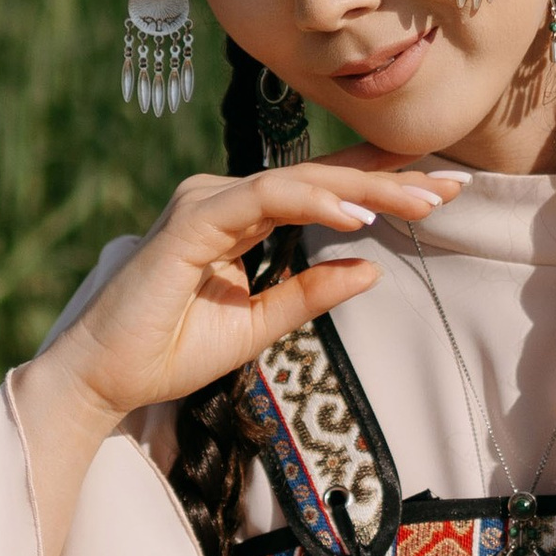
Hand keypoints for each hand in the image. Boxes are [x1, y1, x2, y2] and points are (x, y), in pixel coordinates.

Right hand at [10, 150, 460, 555]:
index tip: (440, 189)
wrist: (104, 379)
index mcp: (240, 216)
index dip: (381, 184)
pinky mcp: (191, 221)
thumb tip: (371, 268)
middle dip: (389, 178)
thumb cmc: (170, 351)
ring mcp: (205, 202)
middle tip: (450, 184)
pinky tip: (357, 215)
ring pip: (299, 179)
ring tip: (420, 201)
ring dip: (364, 187)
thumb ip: (310, 292)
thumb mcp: (259, 325)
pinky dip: (313, 202)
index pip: (322, 190)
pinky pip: (264, 200)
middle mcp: (223, 196)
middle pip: (320, 176)